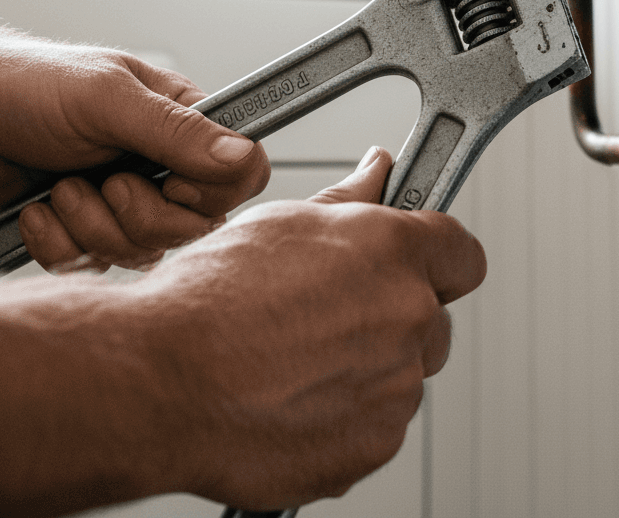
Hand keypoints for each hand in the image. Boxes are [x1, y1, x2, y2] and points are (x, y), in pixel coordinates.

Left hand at [0, 12, 269, 271]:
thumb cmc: (28, 85)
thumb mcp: (107, 100)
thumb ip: (177, 131)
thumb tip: (242, 155)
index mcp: (186, 122)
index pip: (239, 177)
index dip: (207, 192)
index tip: (166, 181)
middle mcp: (164, 165)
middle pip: (193, 227)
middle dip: (136, 215)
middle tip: (105, 182)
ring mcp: (127, 199)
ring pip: (143, 251)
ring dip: (90, 227)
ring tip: (62, 187)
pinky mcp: (88, 228)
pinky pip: (93, 264)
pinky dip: (58, 243)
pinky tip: (40, 207)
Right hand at [135, 146, 485, 510]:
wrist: (157, 380)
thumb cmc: (209, 298)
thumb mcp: (284, 221)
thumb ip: (352, 199)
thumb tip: (380, 172)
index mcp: (396, 252)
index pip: (462, 253)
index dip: (440, 259)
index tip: (422, 265)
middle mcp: (408, 316)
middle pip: (432, 317)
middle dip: (397, 315)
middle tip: (333, 316)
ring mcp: (394, 388)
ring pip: (403, 374)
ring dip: (369, 368)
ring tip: (297, 360)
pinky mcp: (371, 446)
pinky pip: (377, 426)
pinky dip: (347, 417)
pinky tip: (293, 398)